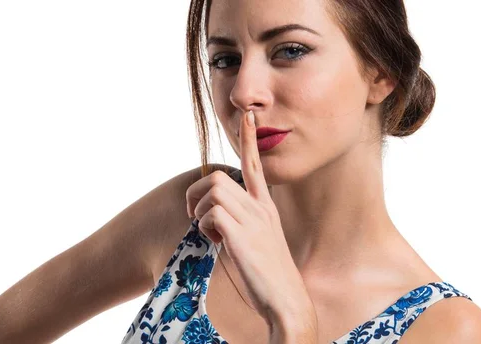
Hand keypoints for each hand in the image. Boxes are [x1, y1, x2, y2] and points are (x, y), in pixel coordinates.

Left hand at [185, 110, 316, 326]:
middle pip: (217, 177)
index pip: (255, 164)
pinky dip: (203, 226)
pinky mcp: (241, 235)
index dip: (249, 139)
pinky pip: (210, 213)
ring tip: (208, 233)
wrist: (286, 299)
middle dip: (195, 193)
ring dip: (198, 211)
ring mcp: (251, 220)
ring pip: (212, 191)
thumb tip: (216, 217)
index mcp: (265, 206)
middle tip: (194, 215)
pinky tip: (215, 242)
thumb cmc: (269, 273)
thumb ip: (243, 221)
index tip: (247, 116)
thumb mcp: (260, 239)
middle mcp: (259, 207)